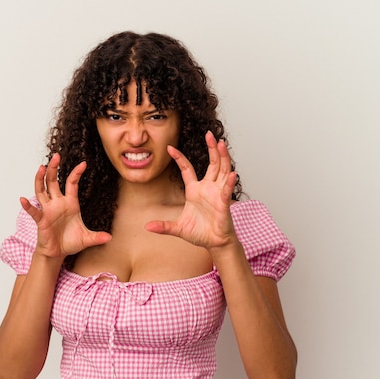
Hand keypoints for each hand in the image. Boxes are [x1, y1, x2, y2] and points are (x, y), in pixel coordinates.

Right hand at [21, 154, 111, 258]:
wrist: (58, 253)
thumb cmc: (70, 242)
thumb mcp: (86, 238)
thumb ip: (97, 237)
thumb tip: (109, 238)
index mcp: (70, 203)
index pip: (72, 184)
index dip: (76, 173)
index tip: (83, 163)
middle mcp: (58, 203)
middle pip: (53, 182)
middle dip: (55, 169)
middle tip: (56, 156)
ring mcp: (48, 210)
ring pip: (42, 190)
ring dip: (40, 179)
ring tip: (41, 168)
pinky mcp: (41, 220)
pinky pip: (34, 211)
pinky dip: (28, 206)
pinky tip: (23, 199)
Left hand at [145, 131, 237, 249]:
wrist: (214, 243)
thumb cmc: (200, 233)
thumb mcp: (178, 228)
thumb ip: (164, 227)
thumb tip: (147, 227)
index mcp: (194, 190)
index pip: (187, 169)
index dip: (179, 158)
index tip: (169, 148)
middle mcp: (207, 188)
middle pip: (212, 163)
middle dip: (211, 148)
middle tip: (209, 134)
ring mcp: (217, 193)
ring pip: (222, 170)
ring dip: (223, 157)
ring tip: (221, 144)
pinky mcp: (224, 203)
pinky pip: (226, 190)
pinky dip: (229, 182)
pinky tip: (232, 173)